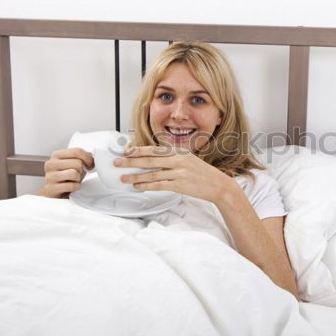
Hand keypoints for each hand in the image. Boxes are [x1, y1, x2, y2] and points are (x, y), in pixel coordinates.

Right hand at [36, 148, 93, 197]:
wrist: (54, 192)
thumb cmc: (66, 177)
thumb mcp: (73, 164)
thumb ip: (82, 157)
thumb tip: (94, 156)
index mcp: (56, 155)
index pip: (77, 151)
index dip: (88, 158)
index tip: (90, 165)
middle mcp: (51, 164)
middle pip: (77, 163)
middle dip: (82, 170)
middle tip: (78, 174)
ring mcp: (50, 176)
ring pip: (74, 173)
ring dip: (78, 179)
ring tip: (74, 180)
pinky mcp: (51, 188)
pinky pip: (72, 186)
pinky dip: (76, 187)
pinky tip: (72, 187)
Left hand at [115, 145, 232, 203]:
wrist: (218, 185)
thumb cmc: (202, 173)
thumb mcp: (188, 159)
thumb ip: (172, 157)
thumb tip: (153, 158)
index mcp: (179, 151)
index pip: (154, 149)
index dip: (138, 150)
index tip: (125, 151)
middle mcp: (178, 160)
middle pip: (149, 160)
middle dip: (131, 161)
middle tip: (117, 162)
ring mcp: (179, 172)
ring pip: (152, 173)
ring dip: (135, 176)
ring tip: (123, 178)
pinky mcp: (180, 185)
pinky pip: (159, 185)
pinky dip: (146, 185)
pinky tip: (137, 186)